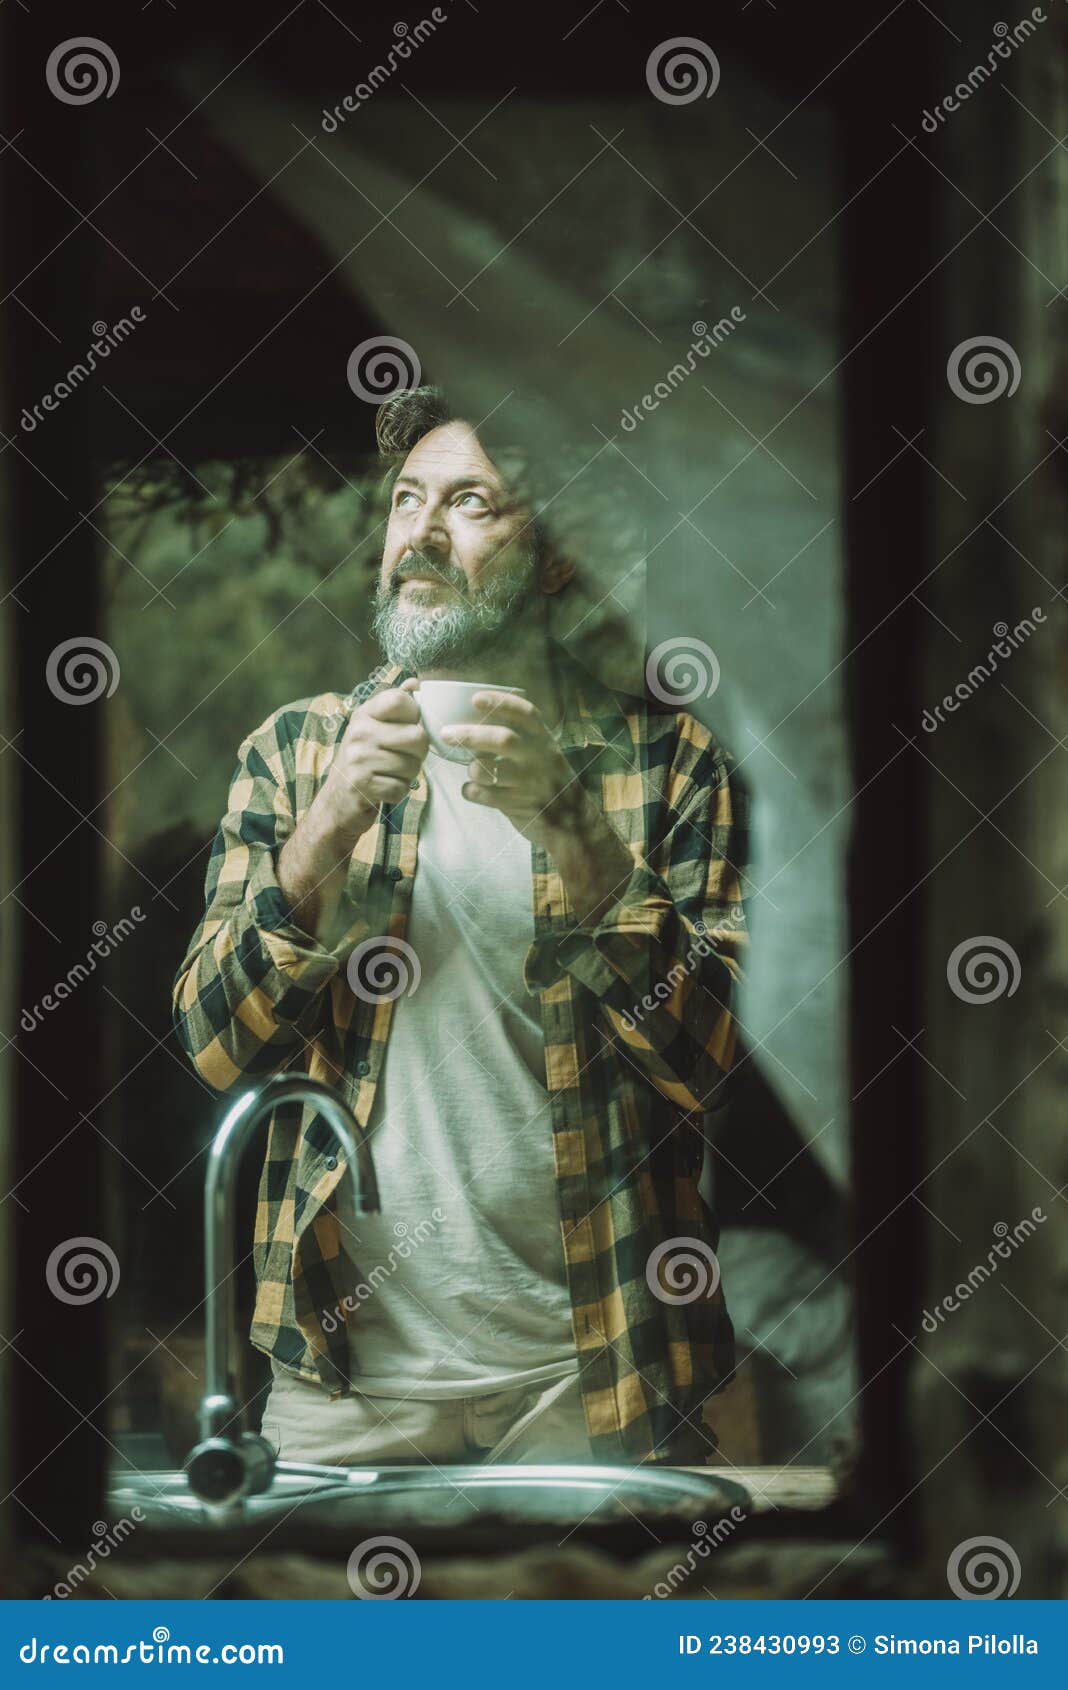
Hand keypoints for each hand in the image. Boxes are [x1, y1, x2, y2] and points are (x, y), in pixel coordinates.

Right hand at [277, 682, 426, 942]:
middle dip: (418, 754)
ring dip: (408, 776)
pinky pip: (402, 788)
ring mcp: (358, 758)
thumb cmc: (363, 764)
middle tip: (402, 760)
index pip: (402, 700)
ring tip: (389, 775)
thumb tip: (416, 682)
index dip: (415, 717)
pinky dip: (398, 793)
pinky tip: (383, 790)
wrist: (335, 805)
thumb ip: (395, 707)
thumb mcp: (373, 730)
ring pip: (412, 765)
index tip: (406, 728)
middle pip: (418, 736)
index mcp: (364, 714)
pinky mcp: (362, 784)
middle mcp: (359, 732)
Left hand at [440, 690, 583, 845]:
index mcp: (545, 741)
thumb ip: (520, 739)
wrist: (574, 824)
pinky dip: (471, 791)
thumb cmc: (549, 781)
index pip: (526, 714)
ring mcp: (530, 784)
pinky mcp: (519, 806)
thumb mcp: (544, 754)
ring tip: (471, 770)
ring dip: (472, 769)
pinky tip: (472, 790)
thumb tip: (474, 723)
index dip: (500, 703)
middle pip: (504, 740)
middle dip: (471, 735)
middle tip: (447, 734)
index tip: (476, 698)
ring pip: (488, 771)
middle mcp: (540, 759)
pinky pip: (484, 796)